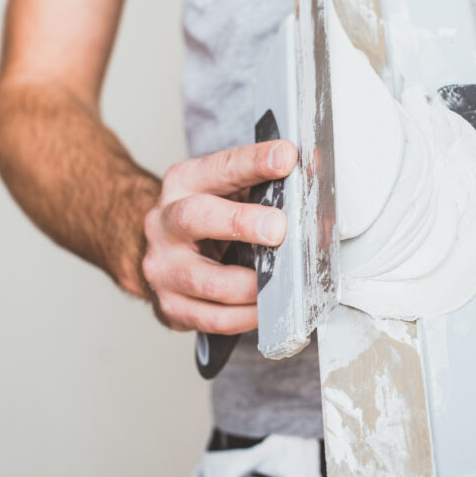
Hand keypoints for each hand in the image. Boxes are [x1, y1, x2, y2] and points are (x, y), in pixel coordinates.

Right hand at [141, 140, 296, 332]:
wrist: (161, 251)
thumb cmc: (205, 216)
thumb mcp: (228, 189)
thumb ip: (263, 181)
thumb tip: (314, 169)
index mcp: (184, 184)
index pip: (220, 168)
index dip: (254, 161)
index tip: (286, 157)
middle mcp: (166, 223)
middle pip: (197, 218)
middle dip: (241, 223)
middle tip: (277, 229)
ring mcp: (163, 268)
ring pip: (207, 281)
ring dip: (251, 285)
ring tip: (279, 282)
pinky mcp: (170, 306)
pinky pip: (214, 319)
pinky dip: (246, 317)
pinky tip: (265, 309)